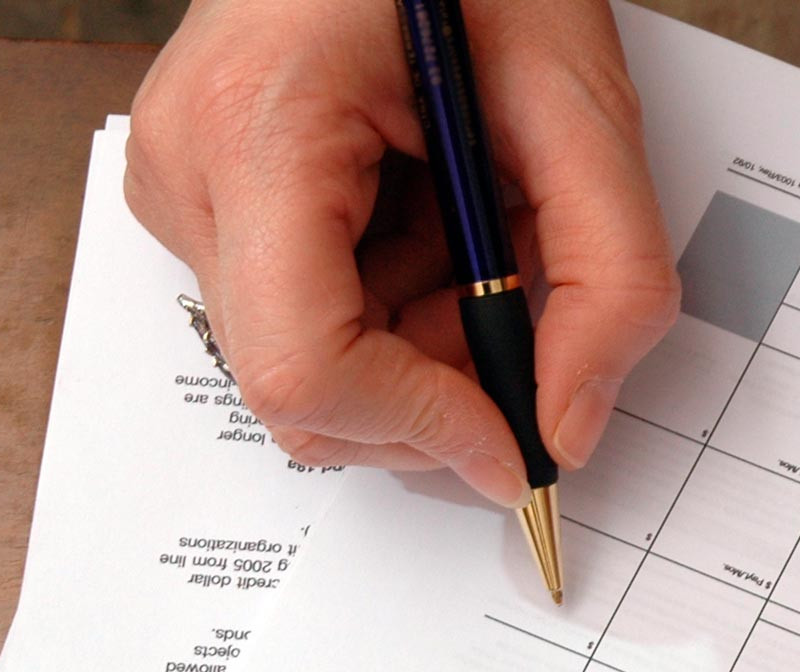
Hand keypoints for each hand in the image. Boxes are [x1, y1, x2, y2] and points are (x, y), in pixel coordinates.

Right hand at [126, 0, 678, 503]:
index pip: (306, 367)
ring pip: (320, 370)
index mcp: (255, 131)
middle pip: (309, 391)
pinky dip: (406, 307)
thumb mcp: (581, 101)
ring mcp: (191, 192)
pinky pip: (317, 321)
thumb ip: (608, 276)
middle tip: (520, 289)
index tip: (515, 442)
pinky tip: (437, 221)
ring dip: (431, 342)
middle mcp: (192, 173)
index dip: (423, 428)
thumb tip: (569, 427)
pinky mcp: (217, 206)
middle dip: (441, 385)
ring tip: (478, 224)